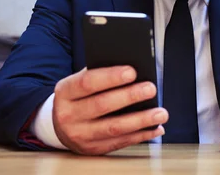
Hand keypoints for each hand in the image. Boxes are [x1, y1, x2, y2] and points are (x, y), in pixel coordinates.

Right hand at [52, 66, 167, 154]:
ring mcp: (80, 135)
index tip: (132, 72)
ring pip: (114, 128)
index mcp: (65, 93)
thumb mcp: (77, 83)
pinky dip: (141, 135)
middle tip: (151, 89)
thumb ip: (98, 75)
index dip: (110, 77)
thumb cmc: (77, 97)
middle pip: (102, 105)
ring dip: (141, 120)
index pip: (87, 82)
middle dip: (130, 96)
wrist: (59, 125)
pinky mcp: (93, 149)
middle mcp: (69, 116)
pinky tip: (155, 128)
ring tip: (160, 113)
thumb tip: (131, 72)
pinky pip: (120, 142)